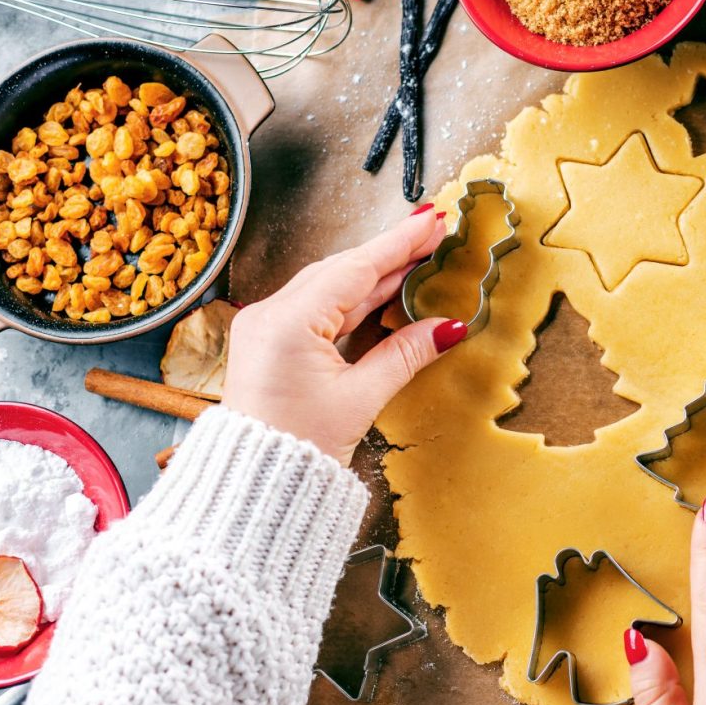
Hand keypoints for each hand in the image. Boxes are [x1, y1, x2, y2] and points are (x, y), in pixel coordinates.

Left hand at [222, 207, 462, 464]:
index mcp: (289, 322)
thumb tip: (448, 327)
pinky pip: (317, 307)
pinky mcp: (270, 341)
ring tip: (415, 258)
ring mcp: (267, 326)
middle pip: (341, 270)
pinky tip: (382, 291)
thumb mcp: (361, 398)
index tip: (430, 220)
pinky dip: (352, 298)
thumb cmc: (299, 446)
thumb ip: (405, 354)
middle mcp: (271, 314)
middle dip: (389, 253)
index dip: (399, 243)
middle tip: (432, 233)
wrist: (257, 484)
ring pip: (329, 287)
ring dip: (373, 274)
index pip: (355, 269)